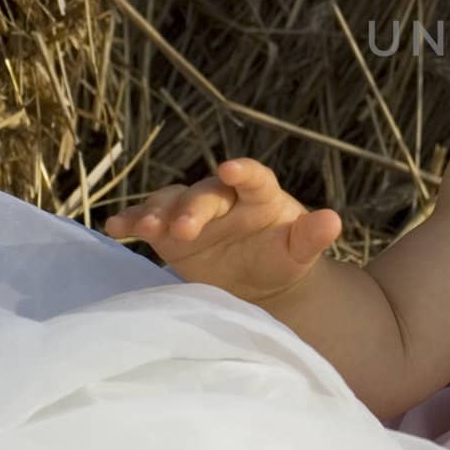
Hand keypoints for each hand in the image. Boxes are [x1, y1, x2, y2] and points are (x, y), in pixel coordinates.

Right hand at [103, 158, 341, 302]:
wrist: (259, 281)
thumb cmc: (283, 259)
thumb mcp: (300, 252)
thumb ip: (312, 236)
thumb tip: (334, 221)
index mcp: (260, 194)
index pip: (254, 177)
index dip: (243, 172)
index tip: (231, 169)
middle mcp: (223, 197)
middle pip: (205, 194)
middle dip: (192, 209)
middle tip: (183, 229)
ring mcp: (192, 212)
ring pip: (170, 202)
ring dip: (156, 213)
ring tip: (145, 229)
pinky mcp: (168, 233)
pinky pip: (147, 222)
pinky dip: (131, 222)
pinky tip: (115, 230)